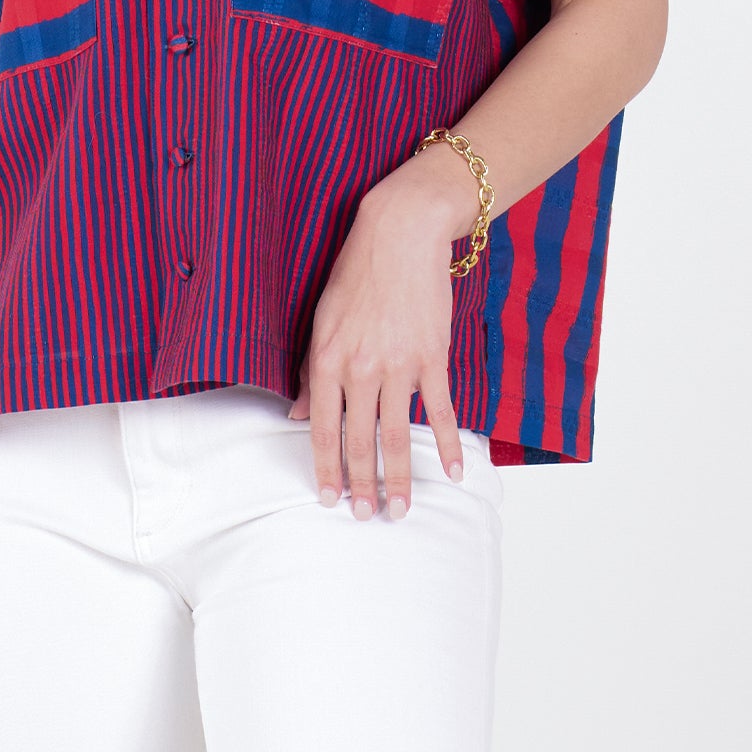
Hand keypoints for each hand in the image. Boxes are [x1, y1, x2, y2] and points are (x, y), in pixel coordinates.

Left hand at [286, 162, 470, 518]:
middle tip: (365, 517)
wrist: (400, 234)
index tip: (328, 498)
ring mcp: (398, 365)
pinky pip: (438, 410)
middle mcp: (360, 368)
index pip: (323, 429)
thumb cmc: (357, 272)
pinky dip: (445, 444)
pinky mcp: (431, 357)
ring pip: (395, 435)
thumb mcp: (322, 318)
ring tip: (400, 509)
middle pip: (359, 441)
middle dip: (361, 485)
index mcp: (328, 359)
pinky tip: (451, 471)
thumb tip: (300, 415)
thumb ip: (313, 372)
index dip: (326, 467)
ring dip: (397, 478)